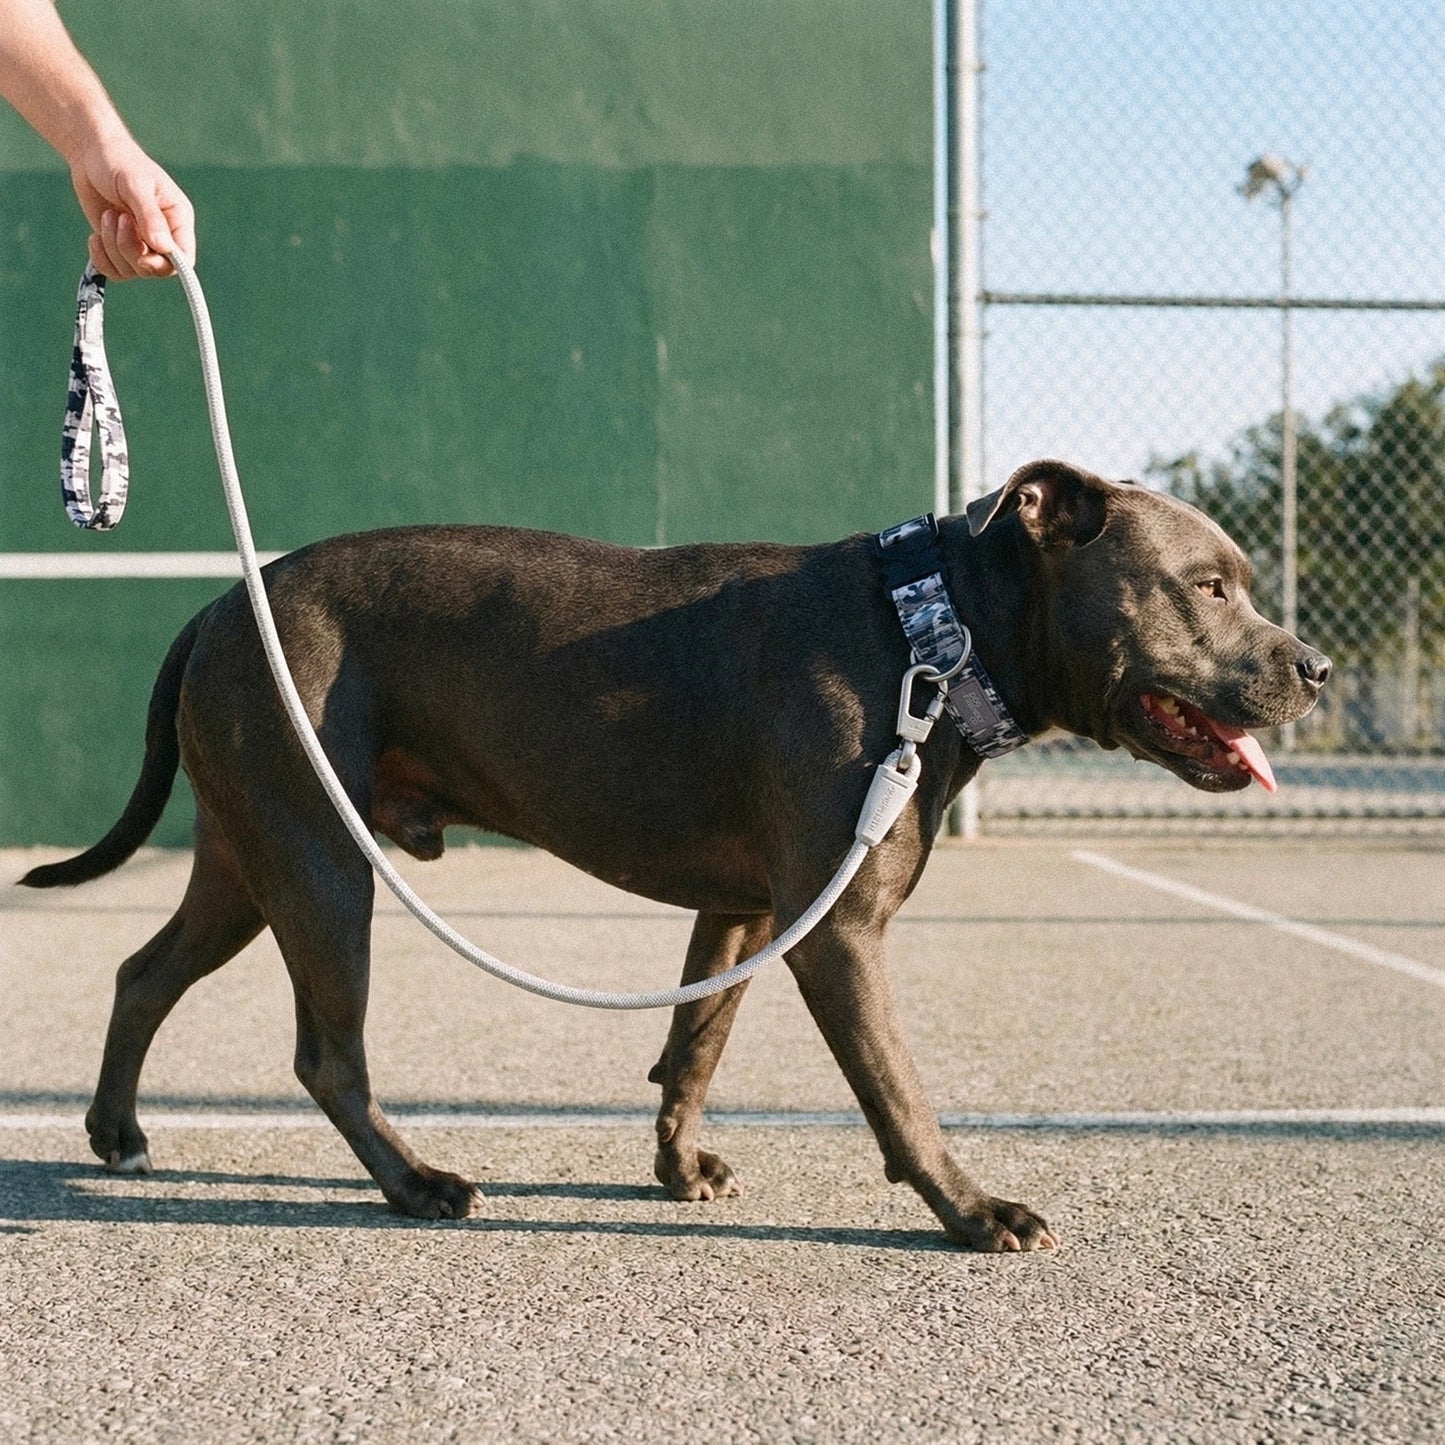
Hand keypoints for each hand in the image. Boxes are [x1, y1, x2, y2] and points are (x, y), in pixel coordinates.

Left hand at [69, 129, 194, 279]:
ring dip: (113, 247)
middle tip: (118, 217)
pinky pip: (114, 271)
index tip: (144, 254)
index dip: (165, 264)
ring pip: (133, 271)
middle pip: (156, 269)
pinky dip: (101, 259)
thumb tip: (163, 248)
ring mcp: (141, 245)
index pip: (183, 259)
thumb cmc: (118, 162)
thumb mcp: (135, 184)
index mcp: (178, 221)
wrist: (91, 154)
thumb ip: (150, 216)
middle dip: (131, 249)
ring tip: (108, 215)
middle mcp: (163, 238)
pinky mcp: (119, 248)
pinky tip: (95, 237)